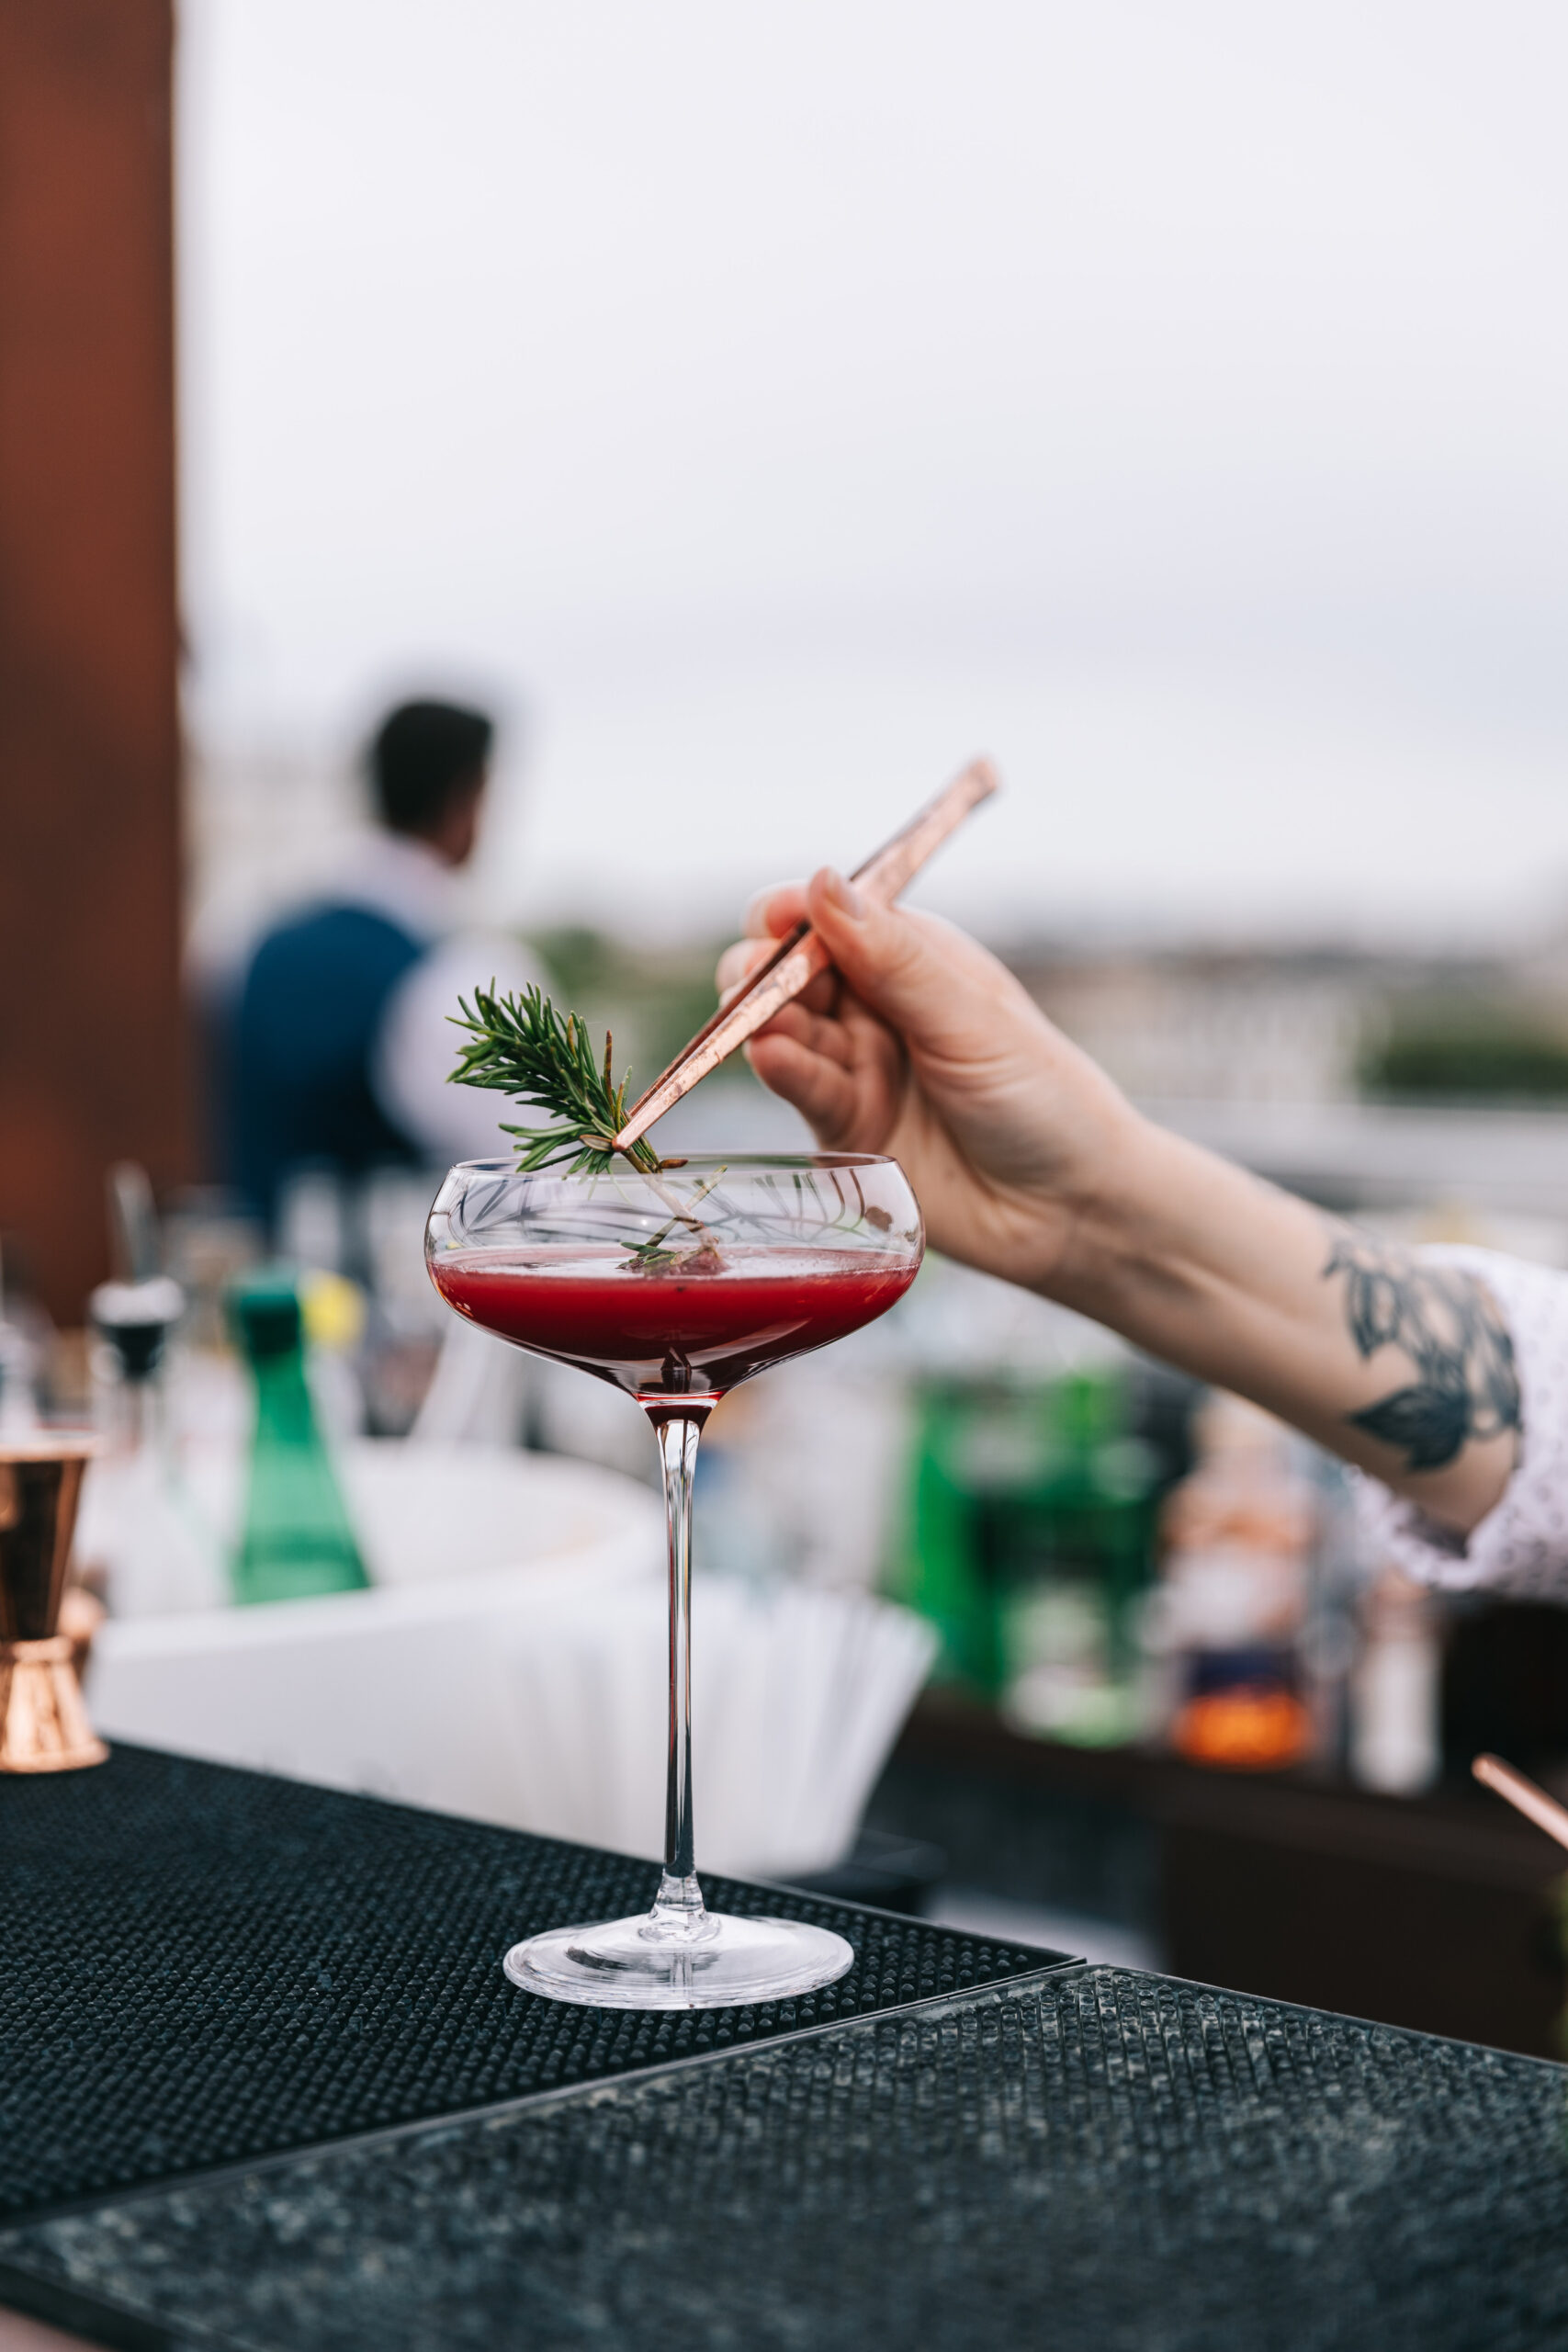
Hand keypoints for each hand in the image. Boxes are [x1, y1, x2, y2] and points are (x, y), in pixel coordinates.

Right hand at [715, 868, 1141, 1290]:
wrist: (1070, 1210)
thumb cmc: (1044, 1099)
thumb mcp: (969, 1018)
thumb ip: (892, 959)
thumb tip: (822, 882)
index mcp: (913, 959)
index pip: (831, 918)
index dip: (794, 914)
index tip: (775, 920)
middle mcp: (877, 1007)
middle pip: (788, 971)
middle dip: (763, 970)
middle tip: (756, 981)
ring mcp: (858, 1067)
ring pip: (784, 1029)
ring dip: (764, 1020)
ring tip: (764, 1024)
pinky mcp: (845, 1128)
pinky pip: (802, 1088)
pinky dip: (782, 1070)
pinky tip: (772, 1056)